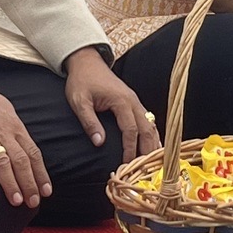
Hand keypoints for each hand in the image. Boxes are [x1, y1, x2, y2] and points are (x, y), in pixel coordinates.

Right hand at [0, 77, 48, 207]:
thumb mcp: (5, 109)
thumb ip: (15, 128)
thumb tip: (24, 143)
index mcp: (14, 126)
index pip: (32, 153)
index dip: (40, 173)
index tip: (46, 191)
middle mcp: (2, 132)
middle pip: (21, 161)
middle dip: (29, 183)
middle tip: (33, 202)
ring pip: (2, 162)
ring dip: (11, 183)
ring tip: (16, 201)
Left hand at [62, 48, 157, 165]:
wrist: (87, 62)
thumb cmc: (81, 81)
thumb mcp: (79, 101)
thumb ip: (89, 121)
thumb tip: (99, 142)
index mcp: (121, 101)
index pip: (131, 130)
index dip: (130, 149)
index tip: (126, 164)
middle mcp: (133, 101)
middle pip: (147, 129)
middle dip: (148, 150)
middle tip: (146, 170)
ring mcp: (136, 101)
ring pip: (151, 125)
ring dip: (153, 143)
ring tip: (153, 163)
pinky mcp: (134, 102)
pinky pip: (148, 120)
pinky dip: (152, 134)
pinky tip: (153, 146)